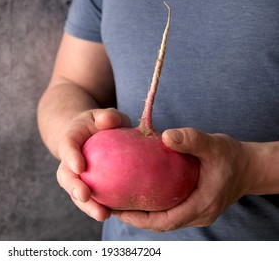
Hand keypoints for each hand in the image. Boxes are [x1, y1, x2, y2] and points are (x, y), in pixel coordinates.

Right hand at [56, 108, 130, 220]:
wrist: (92, 136)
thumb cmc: (100, 124)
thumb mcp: (103, 115)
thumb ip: (107, 116)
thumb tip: (108, 121)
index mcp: (71, 140)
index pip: (68, 146)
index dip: (71, 157)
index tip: (80, 167)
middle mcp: (69, 162)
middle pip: (66, 177)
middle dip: (74, 188)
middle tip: (84, 196)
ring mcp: (77, 178)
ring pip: (77, 194)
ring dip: (87, 206)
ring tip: (102, 215)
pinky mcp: (89, 189)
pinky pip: (93, 200)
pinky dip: (101, 207)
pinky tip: (116, 214)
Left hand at [113, 127, 252, 230]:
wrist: (249, 167)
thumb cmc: (232, 156)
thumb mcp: (214, 144)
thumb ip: (192, 140)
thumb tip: (166, 136)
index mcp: (202, 205)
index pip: (166, 221)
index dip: (140, 219)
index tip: (118, 210)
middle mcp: (198, 214)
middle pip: (161, 224)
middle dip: (135, 218)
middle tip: (111, 205)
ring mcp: (197, 213)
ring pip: (165, 219)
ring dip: (143, 214)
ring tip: (120, 201)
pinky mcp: (195, 207)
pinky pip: (170, 212)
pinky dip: (154, 207)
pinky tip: (140, 193)